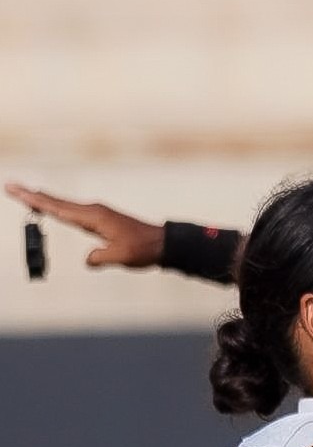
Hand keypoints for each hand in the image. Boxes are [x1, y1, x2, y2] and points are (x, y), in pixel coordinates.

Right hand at [4, 183, 163, 267]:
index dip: (36, 201)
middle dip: (32, 195)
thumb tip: (88, 260)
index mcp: (94, 217)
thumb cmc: (144, 249)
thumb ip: (99, 258)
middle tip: (10, 186)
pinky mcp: (100, 219)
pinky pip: (73, 211)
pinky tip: (52, 208)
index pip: (58, 208)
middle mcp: (93, 211)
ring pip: (63, 205)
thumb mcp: (120, 257)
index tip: (18, 192)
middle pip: (56, 202)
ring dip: (43, 199)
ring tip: (23, 194)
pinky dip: (58, 207)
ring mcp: (97, 213)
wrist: (163, 243)